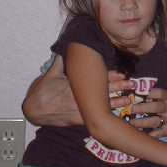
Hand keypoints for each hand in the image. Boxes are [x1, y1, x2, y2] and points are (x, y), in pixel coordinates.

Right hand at [22, 57, 139, 126]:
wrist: (34, 110)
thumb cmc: (42, 90)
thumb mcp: (51, 73)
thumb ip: (61, 60)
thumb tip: (66, 46)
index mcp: (75, 84)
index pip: (96, 79)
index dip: (110, 76)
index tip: (122, 74)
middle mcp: (79, 96)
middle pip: (102, 91)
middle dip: (118, 88)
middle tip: (132, 85)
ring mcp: (78, 109)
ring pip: (100, 106)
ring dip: (116, 103)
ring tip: (129, 101)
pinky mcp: (76, 120)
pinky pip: (92, 119)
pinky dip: (104, 119)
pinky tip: (115, 118)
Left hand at [128, 86, 166, 138]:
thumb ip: (165, 88)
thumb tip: (151, 80)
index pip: (158, 92)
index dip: (148, 91)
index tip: (136, 90)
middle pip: (154, 107)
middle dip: (141, 107)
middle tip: (129, 108)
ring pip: (154, 121)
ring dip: (141, 123)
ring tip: (130, 123)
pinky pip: (157, 134)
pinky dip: (149, 136)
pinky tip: (140, 137)